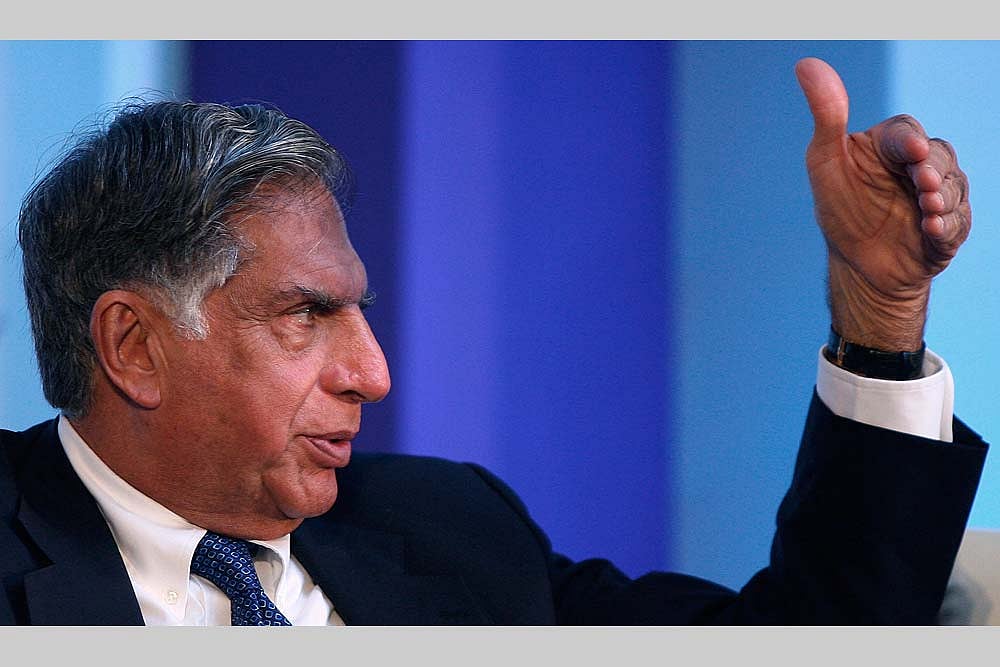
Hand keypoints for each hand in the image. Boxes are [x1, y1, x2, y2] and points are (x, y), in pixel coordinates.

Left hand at [795, 57, 971, 350]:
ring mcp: (938, 196)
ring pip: (953, 187)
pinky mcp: (949, 228)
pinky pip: (957, 223)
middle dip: (931, 170)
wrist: (857, 267)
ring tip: (927, 211)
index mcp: (891, 146)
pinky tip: (932, 229)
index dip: (909, 141)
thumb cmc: (839, 209)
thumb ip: (825, 116)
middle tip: (921, 184)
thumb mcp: (825, 162)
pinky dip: (947, 225)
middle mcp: (920, 166)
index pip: (905, 132)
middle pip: (937, 155)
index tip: (909, 152)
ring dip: (942, 198)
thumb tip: (806, 64)